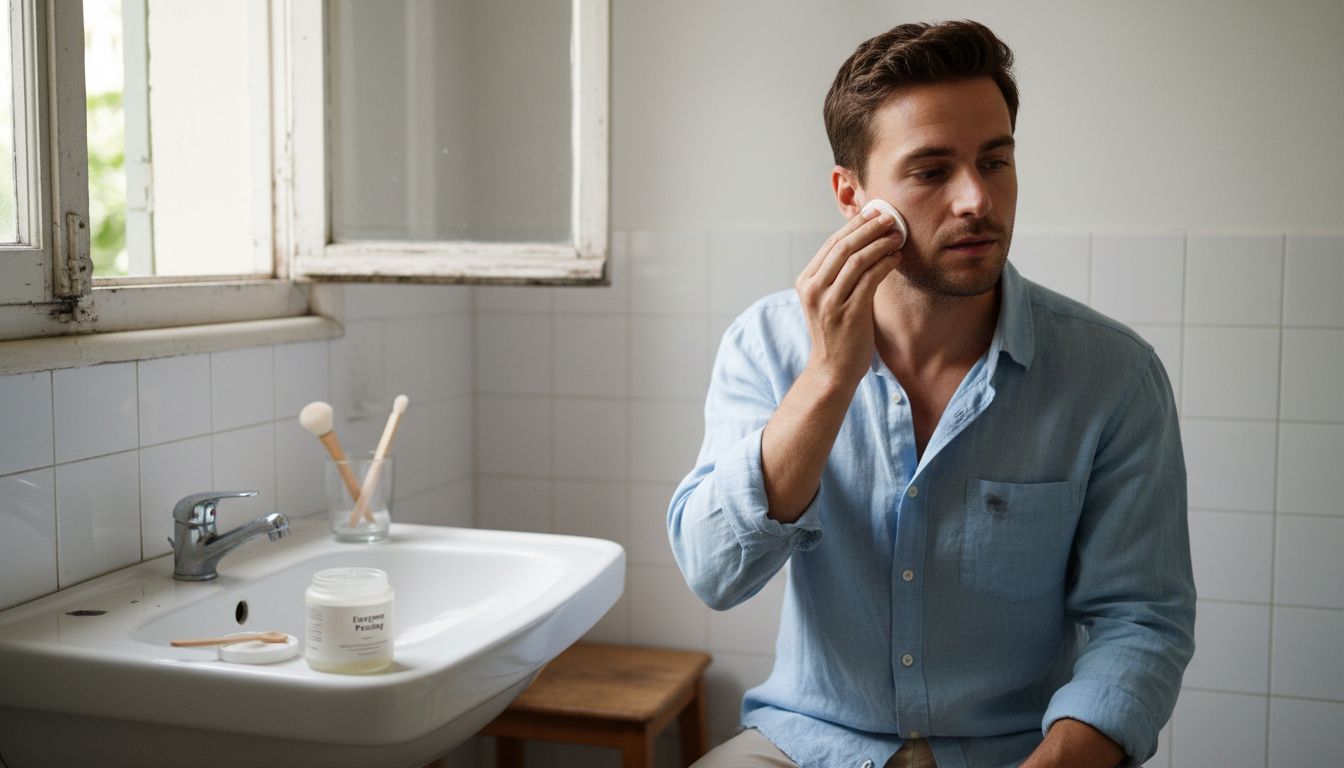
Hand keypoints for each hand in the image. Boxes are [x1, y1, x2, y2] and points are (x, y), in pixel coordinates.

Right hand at [795, 208, 902, 388]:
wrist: (832, 370)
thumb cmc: (835, 333)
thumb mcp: (828, 300)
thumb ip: (837, 275)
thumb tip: (863, 243)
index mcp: (806, 282)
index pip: (831, 244)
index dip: (855, 225)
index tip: (874, 213)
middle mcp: (814, 289)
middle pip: (843, 246)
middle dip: (869, 227)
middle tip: (890, 217)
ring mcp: (830, 301)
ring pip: (857, 259)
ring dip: (880, 243)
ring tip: (897, 235)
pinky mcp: (849, 313)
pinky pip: (870, 278)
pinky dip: (885, 263)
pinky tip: (897, 258)